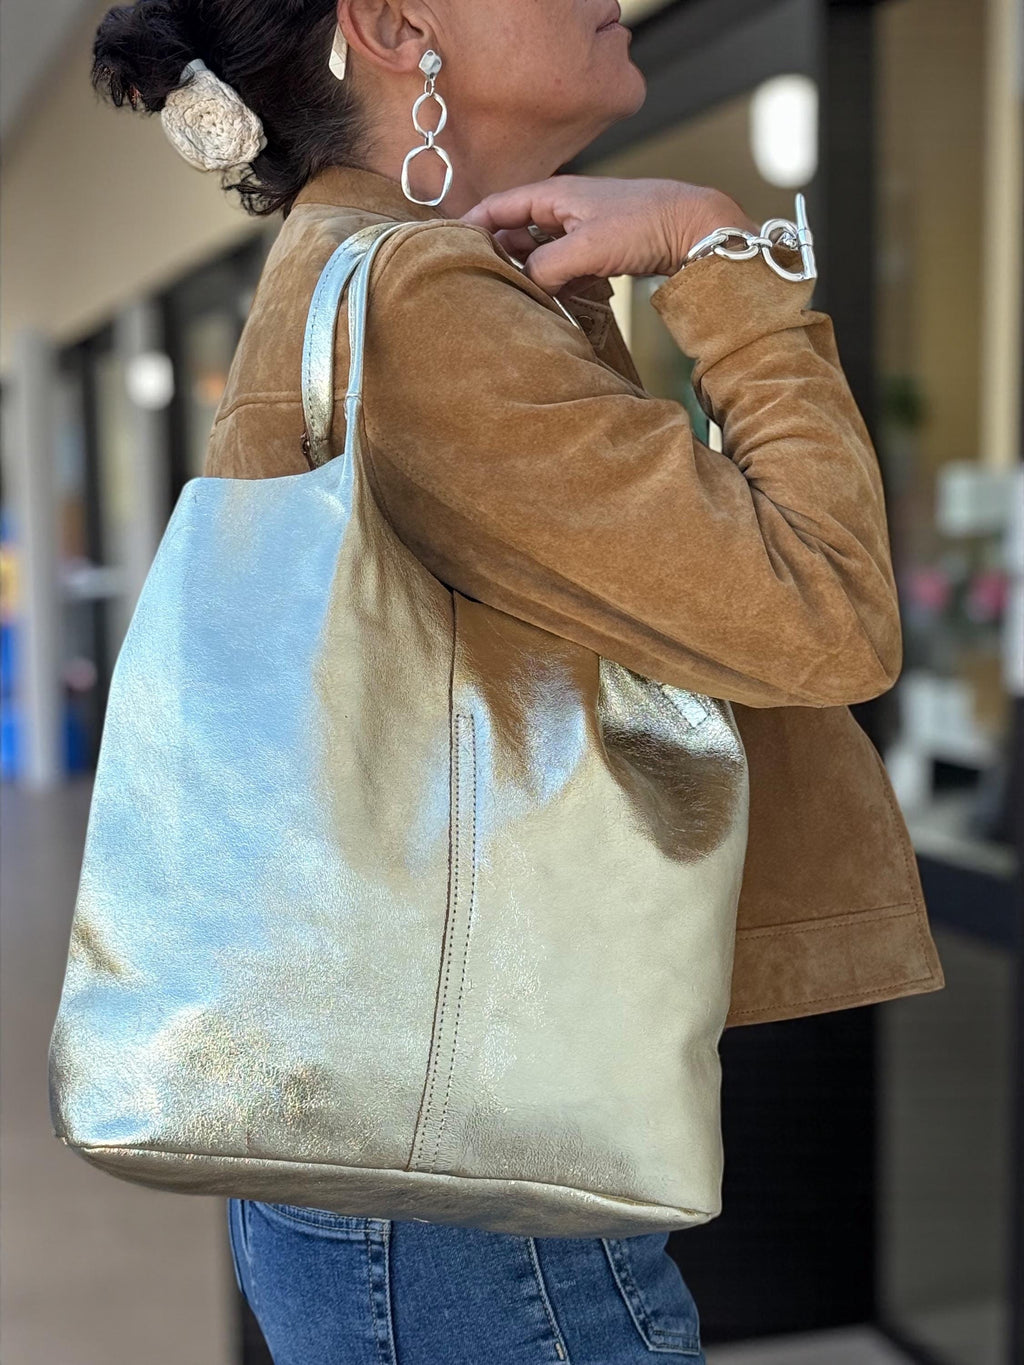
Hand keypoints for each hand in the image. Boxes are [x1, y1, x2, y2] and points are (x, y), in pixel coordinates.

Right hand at [459, 174, 757, 295]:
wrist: (696, 228)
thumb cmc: (645, 224)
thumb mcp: (586, 248)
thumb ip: (545, 267)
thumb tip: (523, 286)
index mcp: (552, 194)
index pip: (496, 207)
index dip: (470, 227)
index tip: (448, 250)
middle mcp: (562, 208)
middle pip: (513, 232)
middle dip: (496, 256)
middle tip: (480, 286)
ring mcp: (580, 229)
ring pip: (537, 252)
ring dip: (526, 273)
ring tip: (511, 298)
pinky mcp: (597, 250)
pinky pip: (561, 266)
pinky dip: (551, 282)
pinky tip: (549, 302)